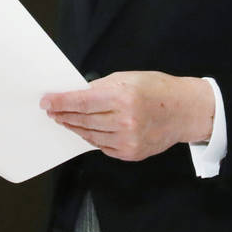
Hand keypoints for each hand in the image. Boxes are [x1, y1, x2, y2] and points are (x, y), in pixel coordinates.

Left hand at [41, 71, 214, 160]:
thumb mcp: (128, 78)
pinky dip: (91, 137)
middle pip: (82, 120)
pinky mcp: (130, 153)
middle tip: (51, 111)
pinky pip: (102, 146)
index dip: (60, 102)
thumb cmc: (157, 89)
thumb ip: (102, 87)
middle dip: (63, 114)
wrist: (185, 111)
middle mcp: (124, 120)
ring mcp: (128, 140)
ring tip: (64, 120)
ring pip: (89, 135)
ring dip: (74, 127)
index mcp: (123, 97)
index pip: (81, 101)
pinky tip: (84, 130)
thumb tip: (77, 95)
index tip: (46, 102)